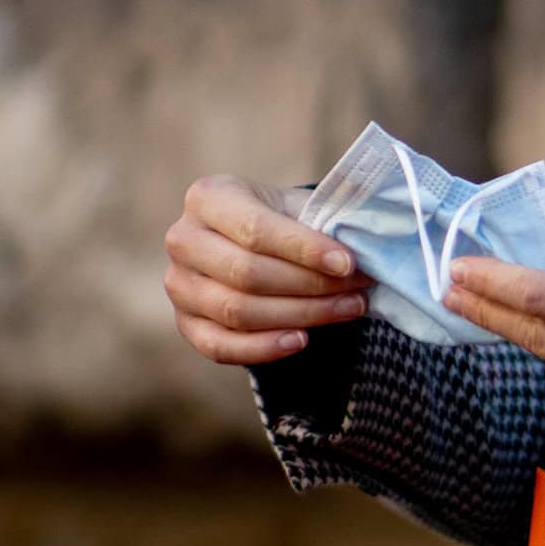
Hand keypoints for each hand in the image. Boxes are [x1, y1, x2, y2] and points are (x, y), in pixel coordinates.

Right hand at [163, 174, 373, 364]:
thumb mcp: (299, 206)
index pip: (256, 230)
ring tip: (347, 309)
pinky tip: (302, 340)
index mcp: (207, 196)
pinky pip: (220, 346)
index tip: (349, 264)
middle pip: (247, 274)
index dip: (305, 250)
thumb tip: (366, 244)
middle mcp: (183, 239)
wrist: (255, 244)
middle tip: (358, 290)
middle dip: (311, 286)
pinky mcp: (185, 324)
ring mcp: (178, 284)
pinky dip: (263, 348)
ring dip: (301, 316)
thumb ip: (325, 221)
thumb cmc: (284, 223)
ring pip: (238, 312)